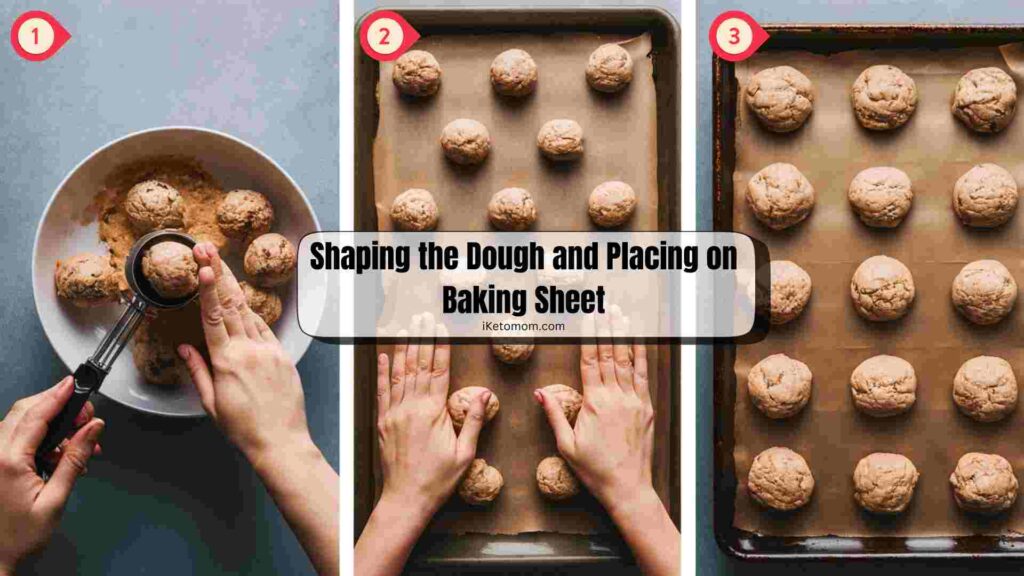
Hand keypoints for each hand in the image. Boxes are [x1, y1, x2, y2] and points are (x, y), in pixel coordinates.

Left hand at [0, 378, 103, 574]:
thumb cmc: (18, 537)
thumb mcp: (54, 500)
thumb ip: (74, 460)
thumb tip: (91, 429)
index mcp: (8, 461)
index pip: (37, 415)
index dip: (58, 395)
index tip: (74, 383)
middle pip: (24, 411)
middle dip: (56, 404)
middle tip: (84, 415)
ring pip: (18, 421)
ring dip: (49, 420)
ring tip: (76, 438)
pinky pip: (14, 436)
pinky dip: (38, 434)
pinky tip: (58, 450)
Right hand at [178, 243, 311, 465]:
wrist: (281, 442)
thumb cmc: (244, 428)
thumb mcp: (211, 404)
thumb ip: (198, 372)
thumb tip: (185, 348)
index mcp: (227, 361)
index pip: (214, 317)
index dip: (207, 289)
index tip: (203, 267)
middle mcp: (250, 350)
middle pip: (231, 305)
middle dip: (218, 274)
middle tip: (208, 250)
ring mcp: (269, 350)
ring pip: (248, 312)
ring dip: (233, 287)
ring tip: (220, 266)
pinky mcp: (283, 355)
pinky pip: (265, 328)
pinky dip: (251, 314)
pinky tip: (242, 303)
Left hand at [376, 313, 488, 515]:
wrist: (406, 499)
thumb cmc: (438, 480)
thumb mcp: (465, 453)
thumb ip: (473, 420)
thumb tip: (483, 394)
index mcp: (433, 413)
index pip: (439, 371)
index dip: (441, 347)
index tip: (442, 328)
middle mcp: (411, 408)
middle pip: (419, 365)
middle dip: (423, 339)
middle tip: (425, 317)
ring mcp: (394, 413)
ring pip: (400, 373)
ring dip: (405, 348)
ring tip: (408, 327)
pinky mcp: (383, 422)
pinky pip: (383, 390)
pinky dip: (383, 371)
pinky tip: (385, 355)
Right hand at [534, 306, 654, 508]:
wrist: (627, 487)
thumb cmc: (594, 469)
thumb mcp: (566, 444)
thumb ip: (554, 415)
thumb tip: (539, 392)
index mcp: (594, 403)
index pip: (589, 361)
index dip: (588, 336)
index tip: (588, 317)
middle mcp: (615, 397)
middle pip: (608, 354)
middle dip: (606, 328)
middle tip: (604, 306)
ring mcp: (633, 400)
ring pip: (627, 360)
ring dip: (623, 335)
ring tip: (621, 315)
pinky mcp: (646, 407)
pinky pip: (643, 375)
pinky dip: (641, 355)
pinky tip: (639, 341)